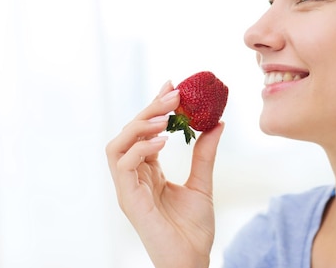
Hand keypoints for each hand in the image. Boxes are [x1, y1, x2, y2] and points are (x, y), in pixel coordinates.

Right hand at [106, 81, 224, 267]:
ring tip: (167, 114)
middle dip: (149, 108)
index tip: (173, 85)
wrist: (192, 261)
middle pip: (129, 133)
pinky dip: (140, 148)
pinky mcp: (129, 201)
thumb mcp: (203, 183)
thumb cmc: (193, 229)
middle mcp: (134, 177)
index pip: (145, 132)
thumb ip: (205, 154)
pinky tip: (163, 140)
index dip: (154, 107)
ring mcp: (129, 189)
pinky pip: (123, 166)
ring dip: (140, 124)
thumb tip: (218, 122)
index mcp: (148, 172)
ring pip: (117, 145)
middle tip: (175, 93)